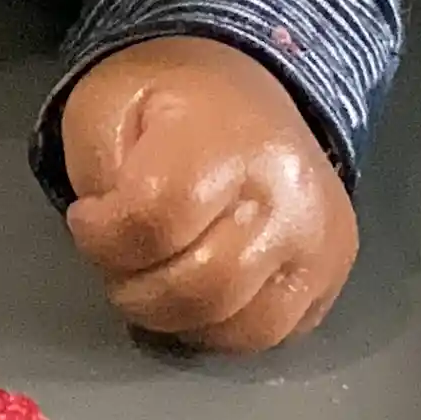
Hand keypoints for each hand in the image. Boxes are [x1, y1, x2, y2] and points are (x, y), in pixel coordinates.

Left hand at [59, 36, 357, 355]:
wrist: (244, 85)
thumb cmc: (167, 99)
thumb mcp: (103, 107)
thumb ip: (96, 176)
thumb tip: (113, 245)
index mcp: (226, 141)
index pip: (155, 223)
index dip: (102, 237)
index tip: (87, 219)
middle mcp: (289, 195)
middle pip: (201, 288)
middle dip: (136, 291)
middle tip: (117, 263)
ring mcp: (320, 239)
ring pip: (241, 327)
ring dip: (178, 319)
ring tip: (155, 276)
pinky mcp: (333, 272)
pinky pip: (273, 334)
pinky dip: (221, 329)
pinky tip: (197, 293)